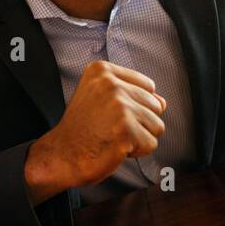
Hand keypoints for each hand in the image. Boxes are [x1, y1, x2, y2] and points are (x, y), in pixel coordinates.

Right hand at [24, 61, 165, 203]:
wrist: (61, 155)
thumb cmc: (81, 129)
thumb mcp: (100, 99)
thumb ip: (133, 95)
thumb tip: (163, 102)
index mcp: (102, 70)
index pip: (148, 86)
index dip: (134, 105)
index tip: (108, 113)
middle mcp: (110, 84)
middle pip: (155, 105)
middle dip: (138, 122)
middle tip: (109, 127)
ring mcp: (118, 106)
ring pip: (156, 125)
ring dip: (138, 137)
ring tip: (112, 136)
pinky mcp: (125, 129)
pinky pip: (151, 143)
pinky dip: (136, 152)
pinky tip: (114, 147)